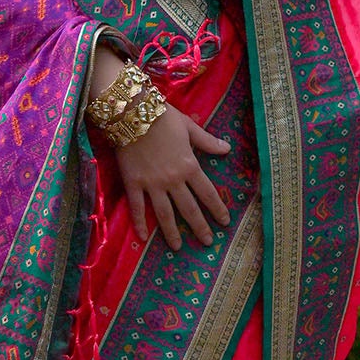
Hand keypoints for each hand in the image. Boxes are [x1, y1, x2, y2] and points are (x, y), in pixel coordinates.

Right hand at [111, 103, 231, 248]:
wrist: (132, 112)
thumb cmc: (163, 117)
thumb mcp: (189, 127)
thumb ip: (207, 142)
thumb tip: (227, 149)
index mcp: (189, 166)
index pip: (207, 193)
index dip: (217, 209)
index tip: (224, 222)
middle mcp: (173, 179)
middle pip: (189, 209)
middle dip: (200, 227)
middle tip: (207, 242)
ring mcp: (152, 184)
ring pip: (165, 214)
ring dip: (172, 232)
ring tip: (178, 247)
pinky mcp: (133, 183)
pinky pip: (137, 207)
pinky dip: (140, 223)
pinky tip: (143, 238)